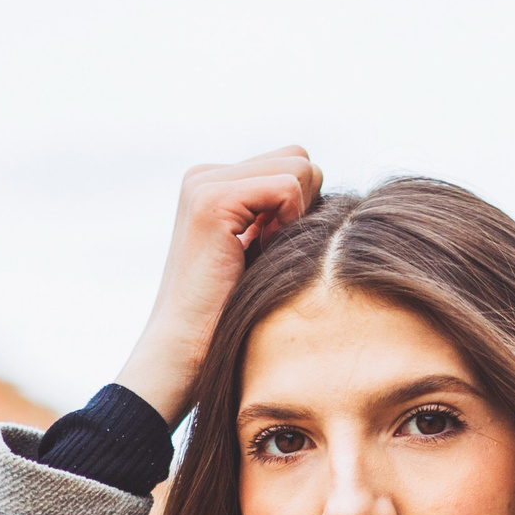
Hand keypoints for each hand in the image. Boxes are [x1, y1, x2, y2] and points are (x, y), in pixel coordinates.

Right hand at [114, 147, 321, 424]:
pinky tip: (263, 254)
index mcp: (214, 183)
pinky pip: (288, 187)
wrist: (182, 354)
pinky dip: (290, 222)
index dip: (300, 210)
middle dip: (303, 208)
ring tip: (264, 256)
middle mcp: (205, 175)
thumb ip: (283, 218)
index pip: (291, 166)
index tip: (272, 252)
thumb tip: (331, 196)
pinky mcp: (213, 199)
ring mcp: (205, 183)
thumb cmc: (227, 319)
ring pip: (299, 167)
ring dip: (298, 217)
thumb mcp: (260, 256)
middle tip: (271, 255)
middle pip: (299, 159)